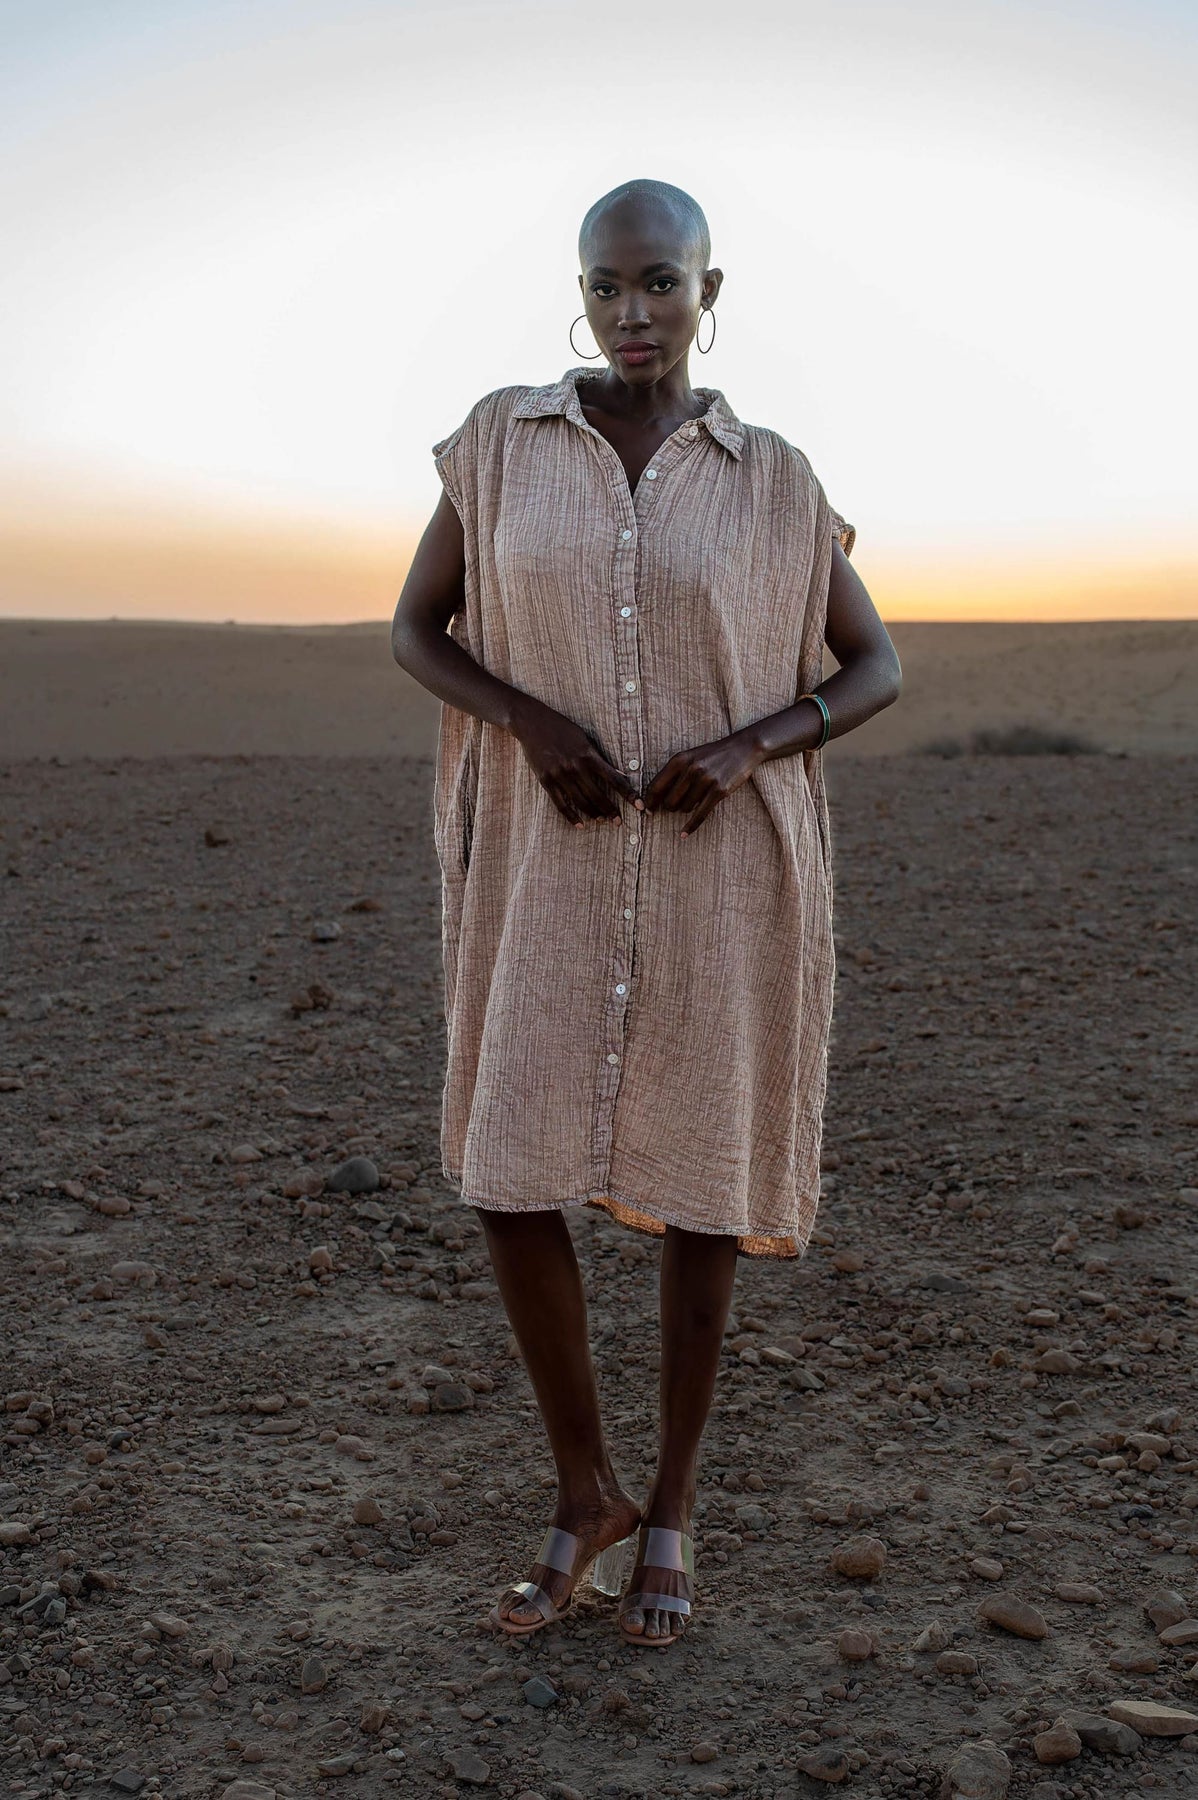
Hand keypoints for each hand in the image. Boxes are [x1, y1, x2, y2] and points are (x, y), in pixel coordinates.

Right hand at [512, 700, 639, 827]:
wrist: (531, 722)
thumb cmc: (561, 728)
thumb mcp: (584, 739)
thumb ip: (600, 758)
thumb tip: (620, 774)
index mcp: (588, 754)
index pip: (614, 778)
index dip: (628, 794)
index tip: (639, 805)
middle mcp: (575, 766)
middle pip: (598, 794)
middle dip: (610, 810)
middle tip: (618, 821)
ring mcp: (559, 774)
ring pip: (580, 801)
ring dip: (593, 814)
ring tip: (601, 821)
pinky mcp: (545, 780)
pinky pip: (560, 803)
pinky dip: (571, 816)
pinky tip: (579, 824)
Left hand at [642, 731, 762, 836]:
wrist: (743, 748)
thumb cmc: (713, 755)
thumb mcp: (690, 757)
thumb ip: (674, 774)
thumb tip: (656, 798)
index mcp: (679, 760)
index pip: (656, 786)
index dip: (649, 802)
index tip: (648, 811)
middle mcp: (691, 769)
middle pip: (669, 801)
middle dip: (670, 807)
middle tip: (676, 805)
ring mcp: (706, 780)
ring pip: (685, 808)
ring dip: (687, 809)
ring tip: (696, 798)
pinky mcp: (719, 791)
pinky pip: (700, 814)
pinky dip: (691, 826)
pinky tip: (684, 834)